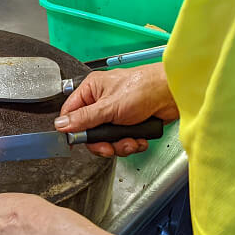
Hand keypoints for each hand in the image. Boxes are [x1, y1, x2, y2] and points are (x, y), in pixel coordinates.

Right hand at [55, 62, 178, 157]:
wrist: (173, 94)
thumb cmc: (144, 88)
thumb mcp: (109, 107)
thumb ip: (84, 119)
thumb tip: (62, 124)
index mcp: (92, 90)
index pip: (71, 112)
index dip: (72, 129)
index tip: (76, 142)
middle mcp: (102, 101)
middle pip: (90, 131)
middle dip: (102, 142)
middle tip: (109, 147)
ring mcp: (116, 113)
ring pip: (107, 139)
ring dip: (119, 145)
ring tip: (130, 141)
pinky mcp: (130, 123)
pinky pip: (122, 141)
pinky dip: (131, 143)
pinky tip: (139, 139)